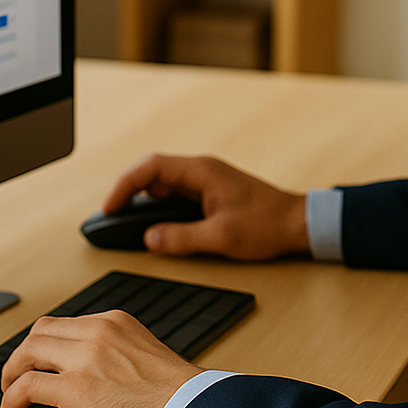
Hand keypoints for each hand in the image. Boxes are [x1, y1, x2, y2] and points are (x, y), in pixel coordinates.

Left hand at [0, 310, 200, 407]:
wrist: (187, 405)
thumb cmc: (173, 390)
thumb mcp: (141, 352)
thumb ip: (114, 351)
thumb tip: (91, 370)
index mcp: (114, 321)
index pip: (65, 323)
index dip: (44, 342)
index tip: (37, 358)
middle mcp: (97, 331)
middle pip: (41, 330)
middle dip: (23, 352)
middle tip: (15, 372)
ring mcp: (85, 357)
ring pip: (29, 351)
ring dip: (12, 371)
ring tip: (7, 390)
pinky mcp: (77, 388)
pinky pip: (28, 386)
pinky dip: (11, 397)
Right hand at [104, 154, 309, 260]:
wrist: (297, 223)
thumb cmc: (266, 224)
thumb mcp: (221, 236)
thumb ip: (182, 238)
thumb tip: (149, 239)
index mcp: (201, 171)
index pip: (151, 168)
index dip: (125, 185)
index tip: (109, 207)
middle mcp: (201, 170)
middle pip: (153, 173)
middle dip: (128, 191)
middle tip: (110, 216)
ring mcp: (206, 181)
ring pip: (163, 184)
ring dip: (143, 199)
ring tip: (124, 221)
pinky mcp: (210, 193)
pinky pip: (176, 194)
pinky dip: (159, 206)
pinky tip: (152, 223)